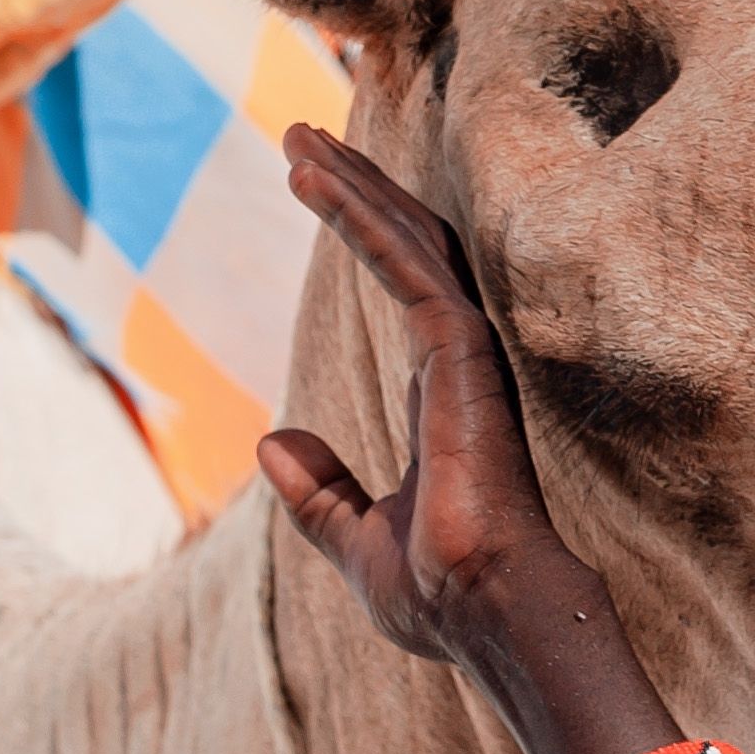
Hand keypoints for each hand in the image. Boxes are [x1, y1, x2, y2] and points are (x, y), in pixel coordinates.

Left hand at [258, 124, 677, 753]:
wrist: (485, 616)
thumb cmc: (442, 596)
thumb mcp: (355, 541)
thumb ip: (317, 493)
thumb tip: (269, 443)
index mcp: (444, 399)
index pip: (406, 287)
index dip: (364, 231)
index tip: (315, 183)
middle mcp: (459, 363)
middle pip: (407, 247)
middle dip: (356, 188)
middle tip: (302, 137)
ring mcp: (466, 353)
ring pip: (408, 241)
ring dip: (352, 186)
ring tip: (298, 140)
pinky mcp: (462, 353)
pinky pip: (407, 263)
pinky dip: (360, 215)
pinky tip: (316, 179)